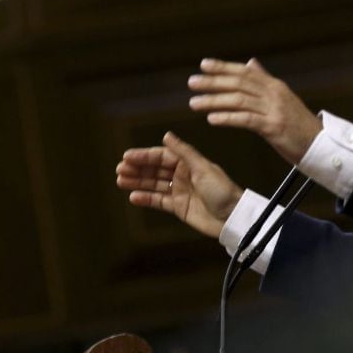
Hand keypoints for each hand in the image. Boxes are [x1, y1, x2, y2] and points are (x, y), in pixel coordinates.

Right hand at [115, 131, 243, 237]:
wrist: (233, 217)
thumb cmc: (222, 190)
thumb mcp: (202, 168)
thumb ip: (183, 152)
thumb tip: (166, 134)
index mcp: (189, 163)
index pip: (162, 156)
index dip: (144, 156)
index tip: (127, 156)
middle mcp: (182, 175)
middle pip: (155, 170)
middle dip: (137, 169)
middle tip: (119, 169)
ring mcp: (180, 191)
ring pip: (154, 184)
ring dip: (138, 182)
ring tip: (120, 181)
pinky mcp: (179, 207)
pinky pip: (158, 201)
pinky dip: (146, 198)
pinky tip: (133, 197)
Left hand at [188, 58, 322, 164]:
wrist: (322, 145)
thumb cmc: (300, 125)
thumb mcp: (284, 98)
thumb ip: (266, 80)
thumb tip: (252, 63)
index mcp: (275, 86)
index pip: (245, 72)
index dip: (223, 67)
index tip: (204, 65)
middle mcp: (274, 94)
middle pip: (239, 83)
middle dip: (213, 82)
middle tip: (192, 83)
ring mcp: (275, 110)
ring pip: (239, 100)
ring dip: (214, 101)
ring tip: (194, 103)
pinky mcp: (274, 127)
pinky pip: (246, 119)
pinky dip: (227, 117)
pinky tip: (212, 119)